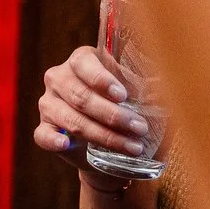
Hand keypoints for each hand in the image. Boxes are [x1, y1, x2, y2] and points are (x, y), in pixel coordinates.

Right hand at [30, 45, 149, 180]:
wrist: (111, 147)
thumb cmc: (128, 109)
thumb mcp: (141, 95)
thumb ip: (151, 88)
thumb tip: (166, 87)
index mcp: (81, 61)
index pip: (83, 63)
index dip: (101, 79)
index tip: (122, 95)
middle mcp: (60, 79)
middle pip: (79, 95)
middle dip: (111, 114)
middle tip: (139, 128)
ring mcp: (49, 104)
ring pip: (69, 118)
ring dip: (101, 134)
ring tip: (131, 146)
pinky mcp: (44, 128)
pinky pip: (43, 134)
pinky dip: (53, 140)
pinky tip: (66, 144)